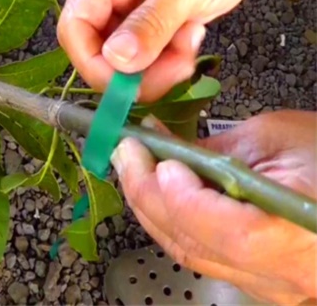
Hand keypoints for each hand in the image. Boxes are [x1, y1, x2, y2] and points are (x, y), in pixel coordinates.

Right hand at [56, 0, 281, 101]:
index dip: (93, 62)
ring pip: (121, 56)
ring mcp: (126, 3)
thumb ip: (153, 22)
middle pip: (95, 46)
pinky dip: (165, 59)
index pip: (76, 24)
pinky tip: (190, 39)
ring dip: (154, 66)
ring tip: (189, 48)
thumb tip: (118, 60)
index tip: (128, 86)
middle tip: (174, 70)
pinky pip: (143, 53)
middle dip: (132, 69)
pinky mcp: (145, 18)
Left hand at [110, 110, 316, 304]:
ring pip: (190, 254)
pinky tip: (155, 194)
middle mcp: (286, 274)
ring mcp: (271, 286)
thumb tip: (159, 148)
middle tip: (124, 152)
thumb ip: (213, 149)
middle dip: (148, 194)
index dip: (184, 198)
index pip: (233, 233)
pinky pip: (200, 257)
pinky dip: (170, 224)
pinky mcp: (258, 283)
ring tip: (131, 167)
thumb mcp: (275, 138)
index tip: (154, 157)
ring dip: (151, 209)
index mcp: (301, 234)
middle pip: (197, 244)